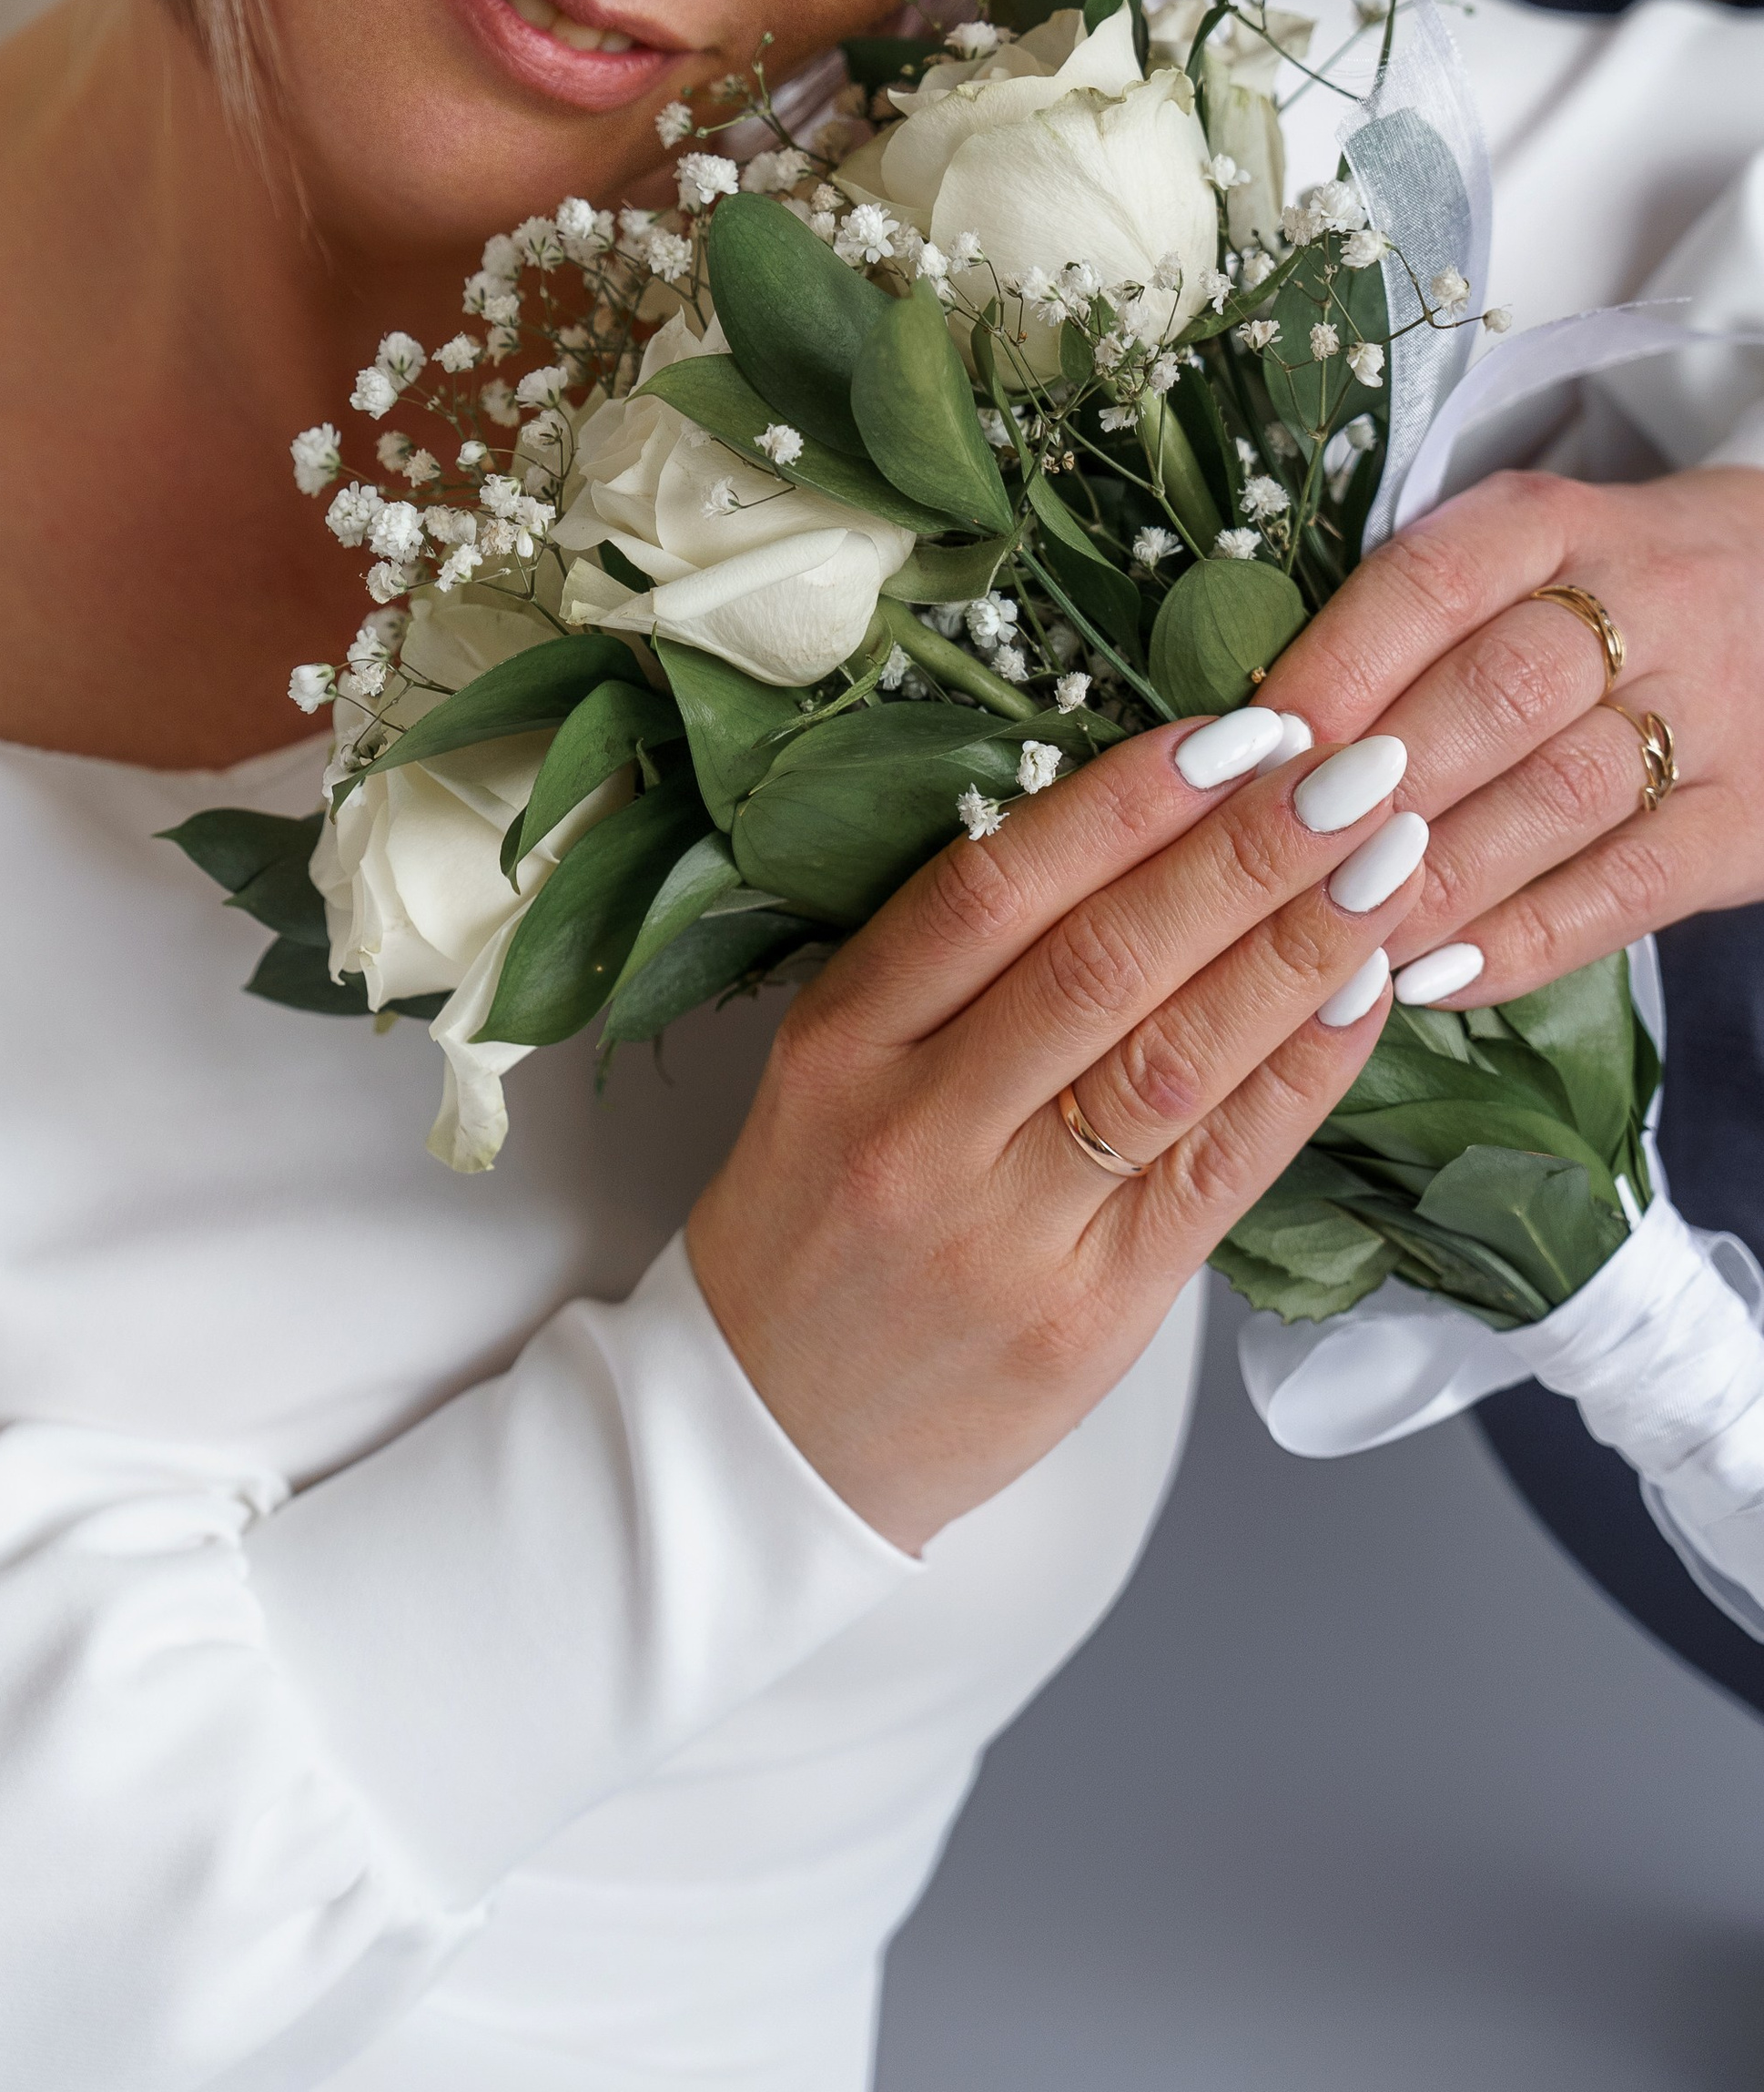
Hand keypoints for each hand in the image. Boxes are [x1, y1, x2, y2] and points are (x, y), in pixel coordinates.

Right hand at [685, 716, 1427, 1549]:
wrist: (775, 1431)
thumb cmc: (819, 1222)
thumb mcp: (835, 1068)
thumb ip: (956, 967)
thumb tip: (1145, 829)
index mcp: (840, 1043)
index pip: (989, 893)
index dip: (1121, 805)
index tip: (1232, 730)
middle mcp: (916, 1130)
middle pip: (1099, 965)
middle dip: (1242, 855)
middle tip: (1352, 767)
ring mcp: (1004, 1232)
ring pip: (1171, 1064)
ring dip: (1294, 950)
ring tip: (1386, 862)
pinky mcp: (1089, 1316)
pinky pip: (1217, 1176)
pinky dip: (1299, 1077)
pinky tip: (1361, 998)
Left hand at [1261, 463, 1763, 1010]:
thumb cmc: (1604, 588)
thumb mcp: (1523, 551)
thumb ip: (1408, 619)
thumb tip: (1253, 730)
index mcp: (1557, 522)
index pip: (1435, 580)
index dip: (1338, 666)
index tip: (1255, 743)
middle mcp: (1645, 605)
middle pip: (1502, 691)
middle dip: (1383, 781)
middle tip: (1285, 854)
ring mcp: (1711, 715)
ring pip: (1564, 795)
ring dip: (1439, 875)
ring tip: (1342, 934)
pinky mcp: (1749, 820)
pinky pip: (1632, 890)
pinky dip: (1524, 941)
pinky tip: (1436, 977)